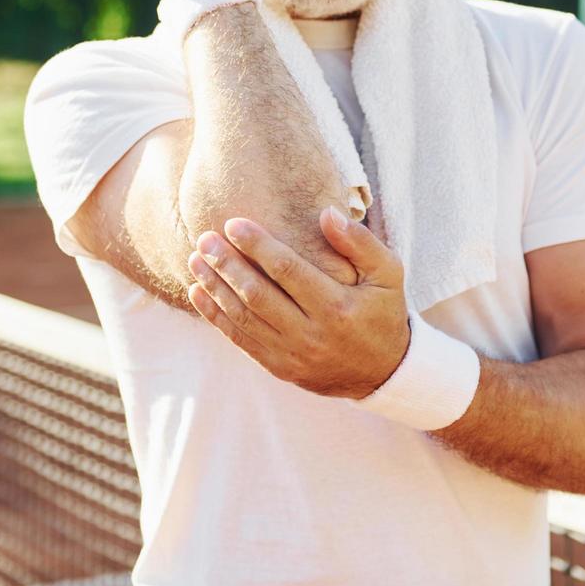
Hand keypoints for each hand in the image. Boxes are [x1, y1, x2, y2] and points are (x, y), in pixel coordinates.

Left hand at [185, 207, 410, 398]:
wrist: (383, 372)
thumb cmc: (384, 313)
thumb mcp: (389, 273)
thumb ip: (360, 242)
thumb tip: (327, 213)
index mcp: (337, 307)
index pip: (287, 270)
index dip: (257, 245)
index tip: (233, 223)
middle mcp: (311, 334)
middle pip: (257, 294)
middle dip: (227, 264)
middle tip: (204, 239)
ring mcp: (292, 355)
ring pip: (243, 318)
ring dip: (215, 288)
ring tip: (195, 260)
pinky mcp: (279, 367)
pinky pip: (241, 340)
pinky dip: (216, 316)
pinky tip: (198, 293)